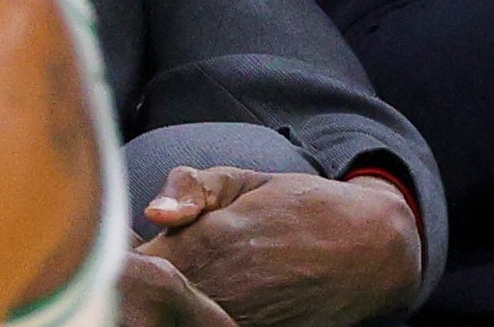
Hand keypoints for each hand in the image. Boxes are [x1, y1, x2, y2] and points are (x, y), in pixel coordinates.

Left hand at [137, 166, 422, 326]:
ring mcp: (233, 320)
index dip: (124, 258)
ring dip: (168, 306)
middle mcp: (214, 286)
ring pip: (171, 318)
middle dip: (142, 285)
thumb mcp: (245, 180)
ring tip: (183, 287)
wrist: (369, 250)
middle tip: (151, 272)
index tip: (130, 251)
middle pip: (146, 297)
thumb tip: (155, 212)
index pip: (130, 262)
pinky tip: (207, 303)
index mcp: (204, 241)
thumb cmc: (301, 209)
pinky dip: (196, 320)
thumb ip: (191, 185)